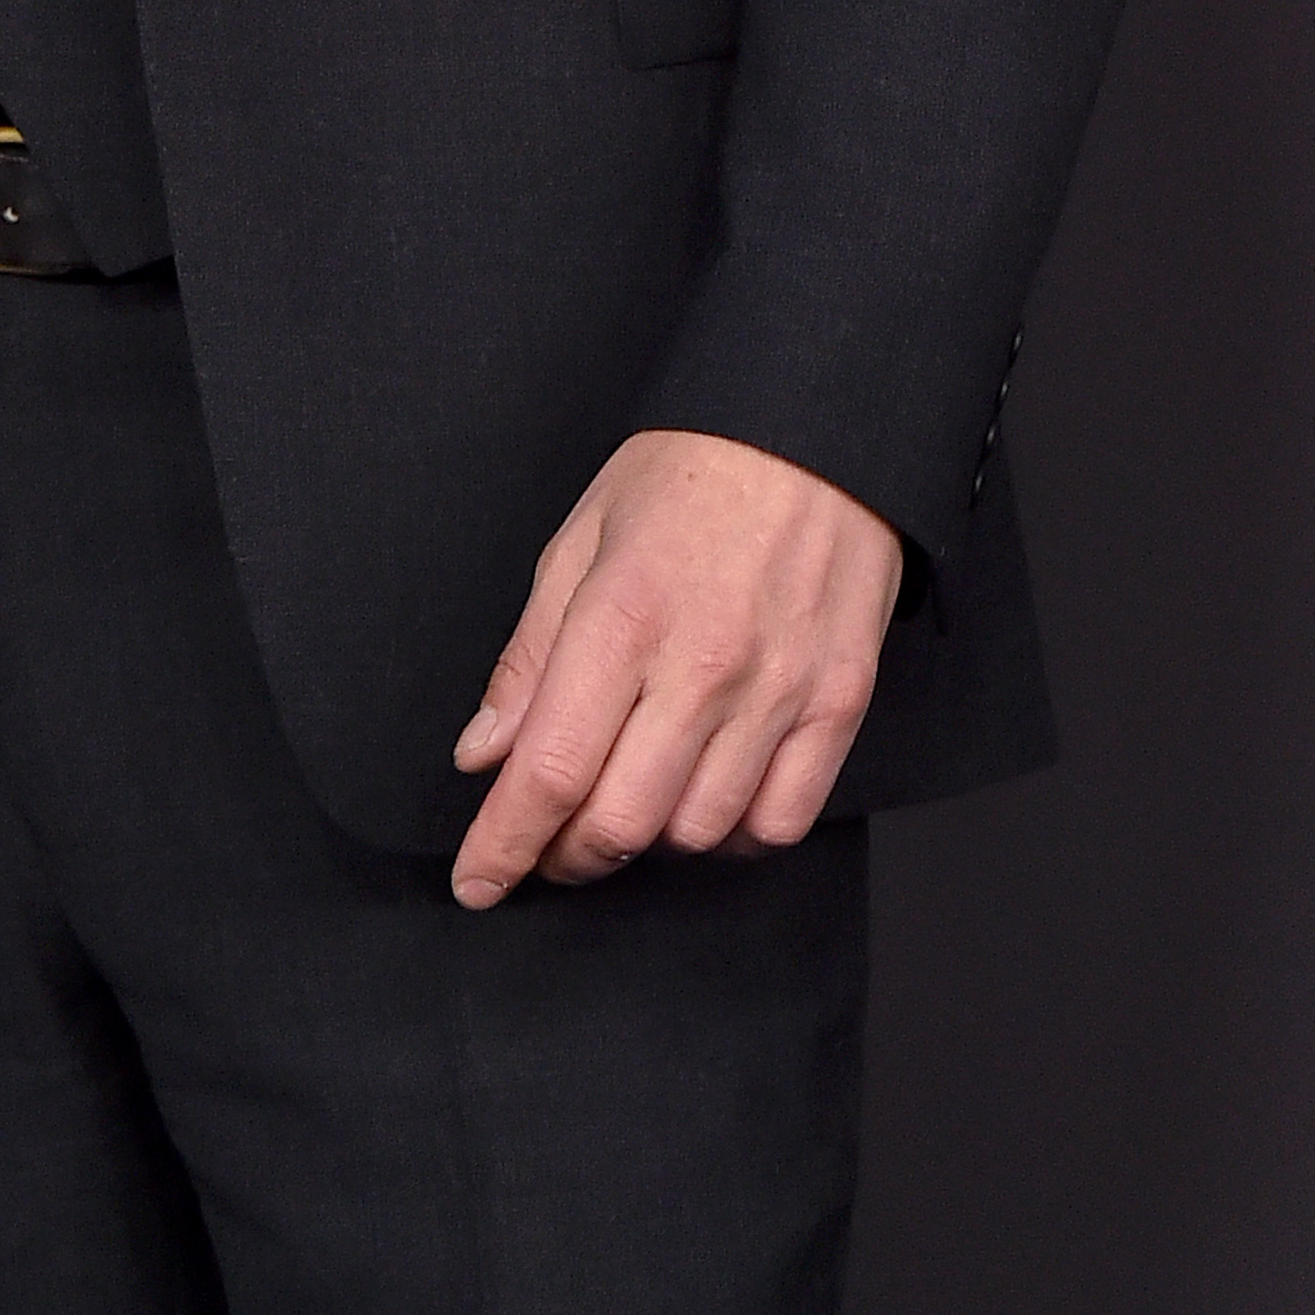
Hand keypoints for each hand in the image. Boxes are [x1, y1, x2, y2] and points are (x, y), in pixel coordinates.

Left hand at [448, 429, 900, 910]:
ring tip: (623, 802)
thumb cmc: (686, 475)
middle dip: (567, 854)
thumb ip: (529, 655)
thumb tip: (481, 753)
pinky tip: (704, 799)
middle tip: (546, 842)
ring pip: (697, 833)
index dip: (502, 843)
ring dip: (646, 841)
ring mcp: (777, 692)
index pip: (546, 769)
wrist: (814, 433)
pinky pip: (779, 821)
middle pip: (619, 822)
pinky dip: (732, 834)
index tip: (476, 882)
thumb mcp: (579, 539)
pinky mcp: (838, 706)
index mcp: (620, 617)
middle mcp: (701, 667)